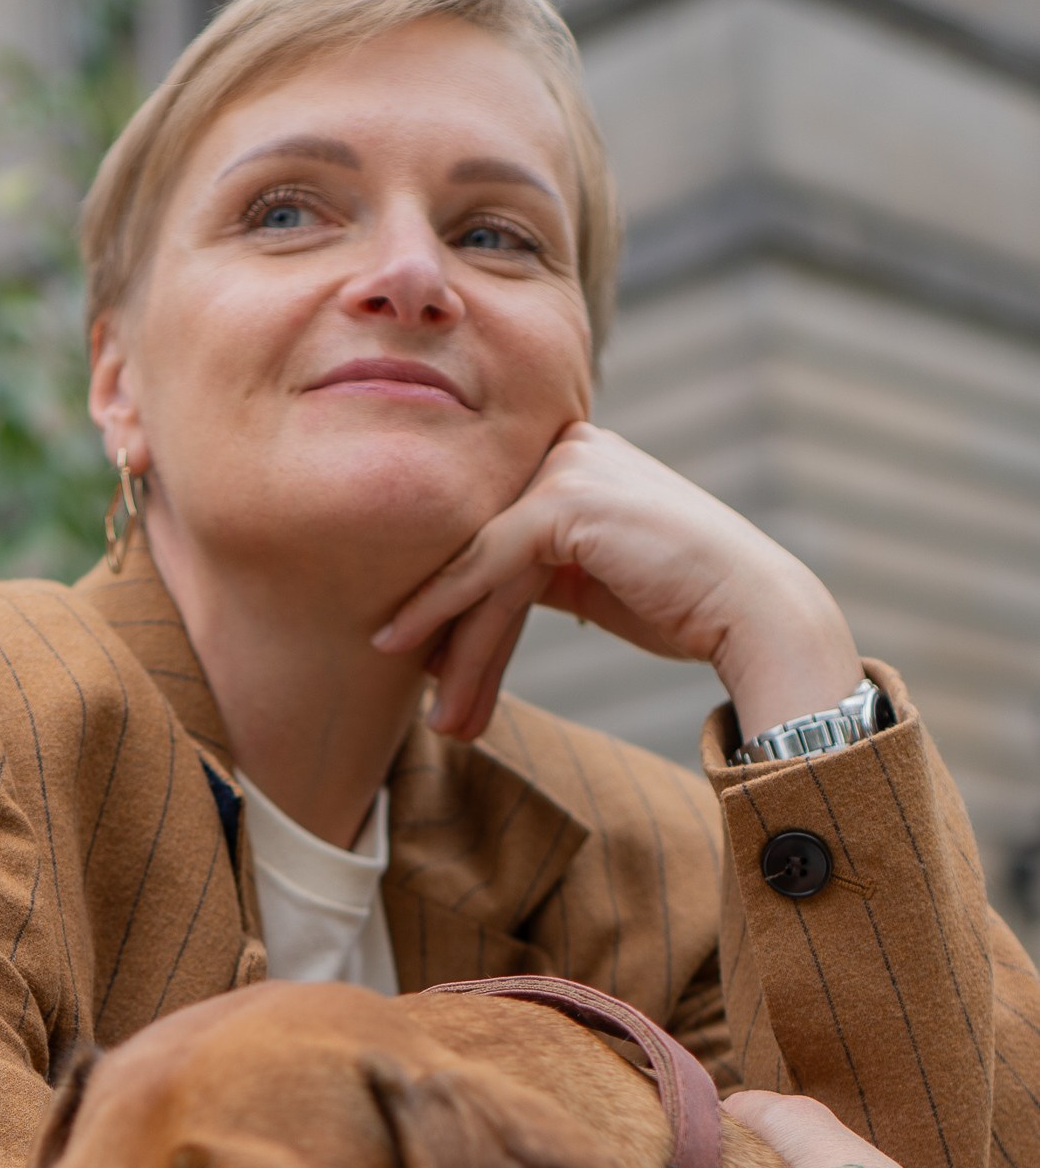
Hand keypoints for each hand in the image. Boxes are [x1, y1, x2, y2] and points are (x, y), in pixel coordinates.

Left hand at [372, 423, 863, 743]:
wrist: (756, 613)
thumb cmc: (685, 605)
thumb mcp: (594, 575)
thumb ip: (538, 566)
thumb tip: (466, 598)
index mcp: (576, 457)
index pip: (497, 534)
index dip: (459, 608)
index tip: (432, 670)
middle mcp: (568, 447)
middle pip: (483, 550)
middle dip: (455, 638)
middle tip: (435, 710)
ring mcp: (566, 467)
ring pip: (481, 567)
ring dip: (457, 651)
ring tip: (440, 720)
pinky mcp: (564, 500)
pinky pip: (487, 566)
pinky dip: (447, 614)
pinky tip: (412, 655)